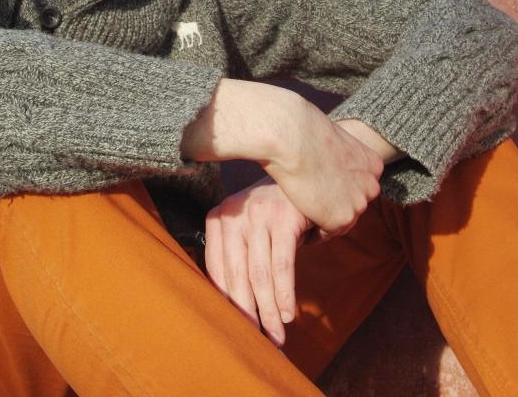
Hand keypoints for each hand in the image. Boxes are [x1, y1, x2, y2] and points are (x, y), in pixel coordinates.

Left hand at [205, 177, 310, 346]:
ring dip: (268, 311)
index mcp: (217, 219)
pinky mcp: (283, 217)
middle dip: (246, 314)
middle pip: (235, 275)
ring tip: (276, 337)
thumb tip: (230, 309)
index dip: (224, 304)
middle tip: (255, 343)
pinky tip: (288, 315)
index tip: (232, 332)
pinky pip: (281, 265)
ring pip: (259, 275)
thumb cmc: (273, 215)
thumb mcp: (248, 229)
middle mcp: (233, 214)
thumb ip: (235, 257)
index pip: (215, 270)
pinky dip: (284, 294)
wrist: (305, 178)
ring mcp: (257, 214)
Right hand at [264, 97, 383, 237]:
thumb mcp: (331, 141)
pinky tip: (299, 206)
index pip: (358, 187)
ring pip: (339, 221)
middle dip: (332, 203)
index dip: (336, 186)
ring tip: (301, 197)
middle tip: (308, 191)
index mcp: (373, 164)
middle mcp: (371, 185)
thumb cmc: (303, 131)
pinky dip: (311, 226)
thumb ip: (338, 158)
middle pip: (351, 206)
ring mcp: (358, 204)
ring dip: (322, 215)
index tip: (319, 178)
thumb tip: (329, 168)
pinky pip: (325, 232)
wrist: (292, 136)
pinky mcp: (341, 219)